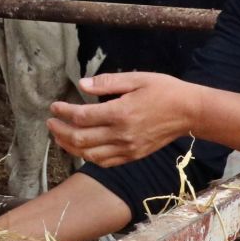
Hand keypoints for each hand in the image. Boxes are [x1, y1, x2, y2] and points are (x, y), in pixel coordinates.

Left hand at [47, 72, 198, 167]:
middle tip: (51, 122)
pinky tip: (81, 149)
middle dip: (60, 131)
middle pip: (81, 138)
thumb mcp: (136, 78)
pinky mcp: (133, 156)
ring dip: (70, 147)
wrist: (189, 112)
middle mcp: (121, 134)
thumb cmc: (164, 90)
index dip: (63, 112)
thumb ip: (107, 82)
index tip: (54, 106)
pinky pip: (105, 162)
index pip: (81, 116)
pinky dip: (88, 157)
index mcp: (120, 113)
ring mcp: (127, 148)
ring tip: (59, 137)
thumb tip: (82, 85)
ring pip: (89, 154)